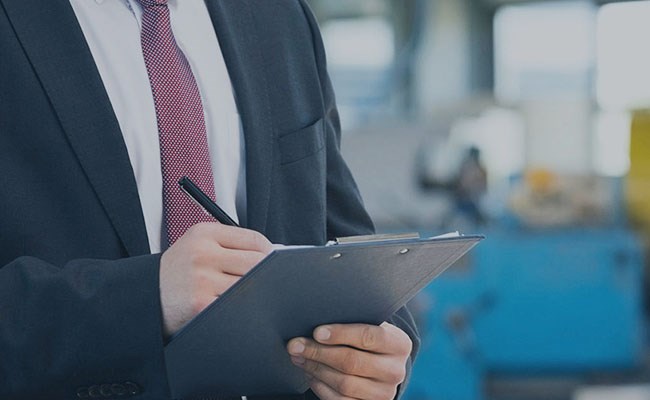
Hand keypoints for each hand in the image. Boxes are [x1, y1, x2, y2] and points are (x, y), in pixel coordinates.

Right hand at [159, 222, 271, 335]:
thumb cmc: (180, 271)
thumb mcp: (198, 245)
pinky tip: (241, 308)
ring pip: (250, 285)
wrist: (145, 297)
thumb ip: (232, 245)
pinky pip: (236, 305)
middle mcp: (202, 253)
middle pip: (257, 263)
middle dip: (267, 274)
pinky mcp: (200, 304)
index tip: (273, 262)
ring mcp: (201, 279)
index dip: (270, 253)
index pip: (254, 240)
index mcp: (204, 233)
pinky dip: (243, 307)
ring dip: (256, 292)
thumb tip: (275, 252)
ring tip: (253, 295)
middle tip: (270, 281)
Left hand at [287, 322, 411, 399]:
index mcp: (399, 344)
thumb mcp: (370, 326)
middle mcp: (395, 371)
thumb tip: (316, 320)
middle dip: (319, 352)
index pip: (369, 336)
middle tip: (296, 345)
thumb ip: (352, 321)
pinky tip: (310, 374)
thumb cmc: (368, 340)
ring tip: (299, 357)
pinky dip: (320, 387)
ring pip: (344, 383)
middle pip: (352, 362)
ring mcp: (384, 393)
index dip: (341, 334)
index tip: (317, 332)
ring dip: (315, 369)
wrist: (382, 366)